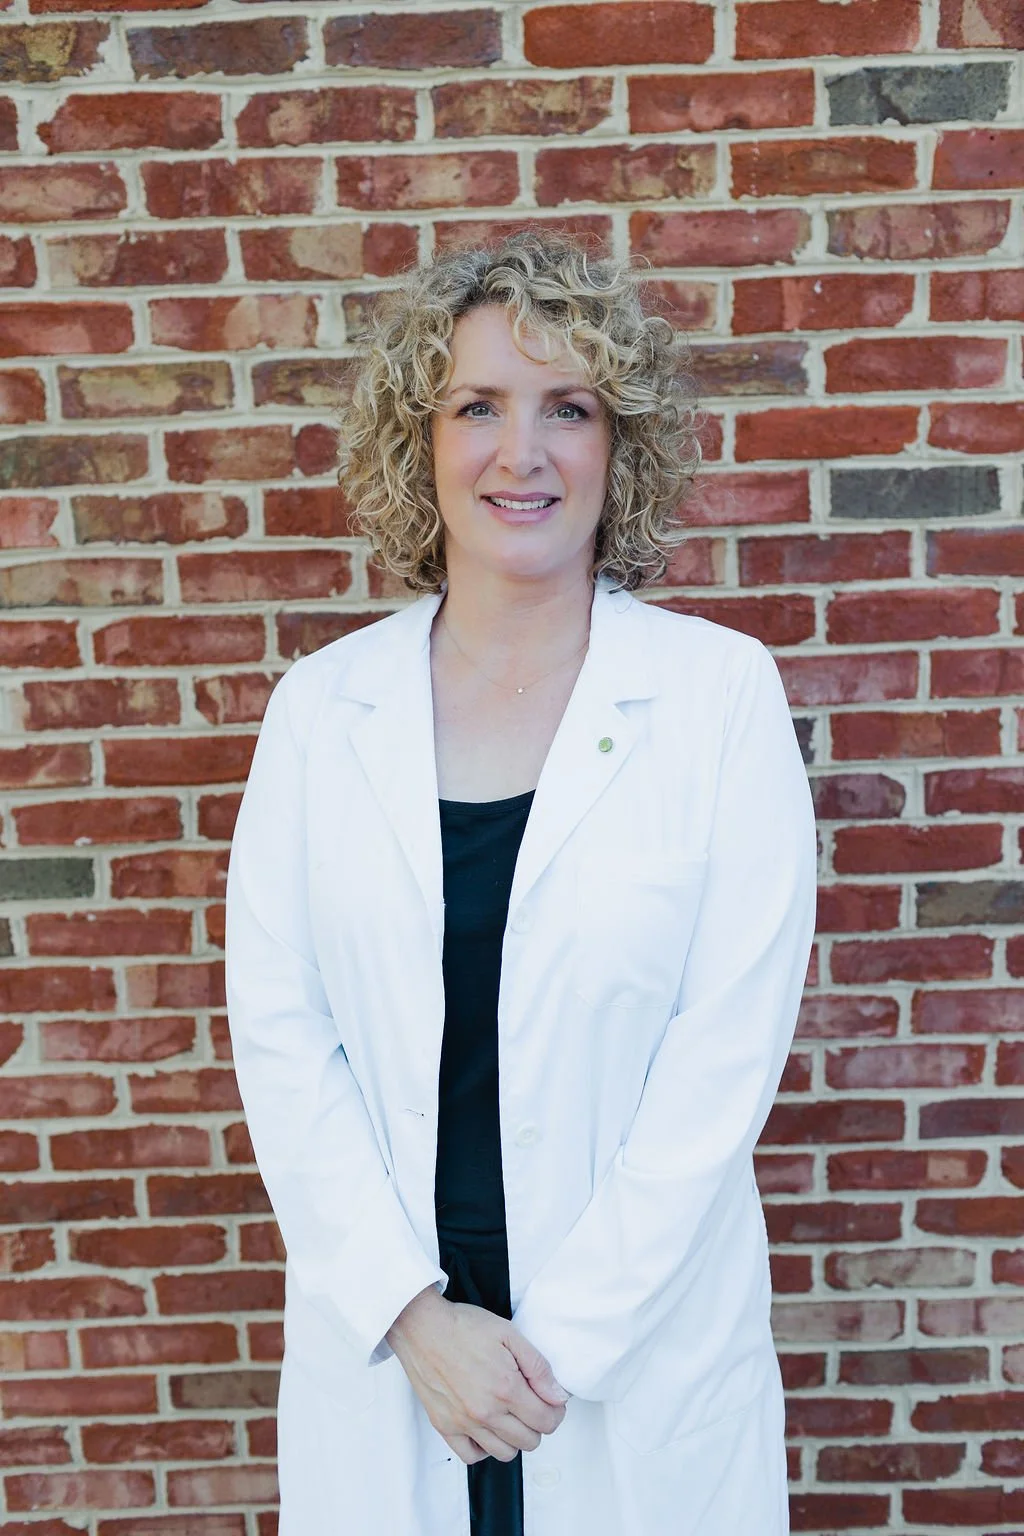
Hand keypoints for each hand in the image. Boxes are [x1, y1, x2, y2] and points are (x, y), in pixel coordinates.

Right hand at [386, 1285, 569, 1464]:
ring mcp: (463, 1423)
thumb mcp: (509, 1334)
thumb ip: (538, 1367)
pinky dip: (483, 1448)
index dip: (556, 1411)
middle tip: (530, 1403)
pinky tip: (486, 1427)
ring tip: (509, 1414)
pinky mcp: (444, 1426)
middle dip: (537, 1423)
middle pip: (529, 1441)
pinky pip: (471, 1456)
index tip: (551, 1401)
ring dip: (514, 1437)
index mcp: (506, 1388)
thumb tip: (559, 1396)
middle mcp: (486, 1412)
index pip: (547, 1421)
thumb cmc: (463, 1326)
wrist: (422, 1326)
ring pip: (505, 1453)